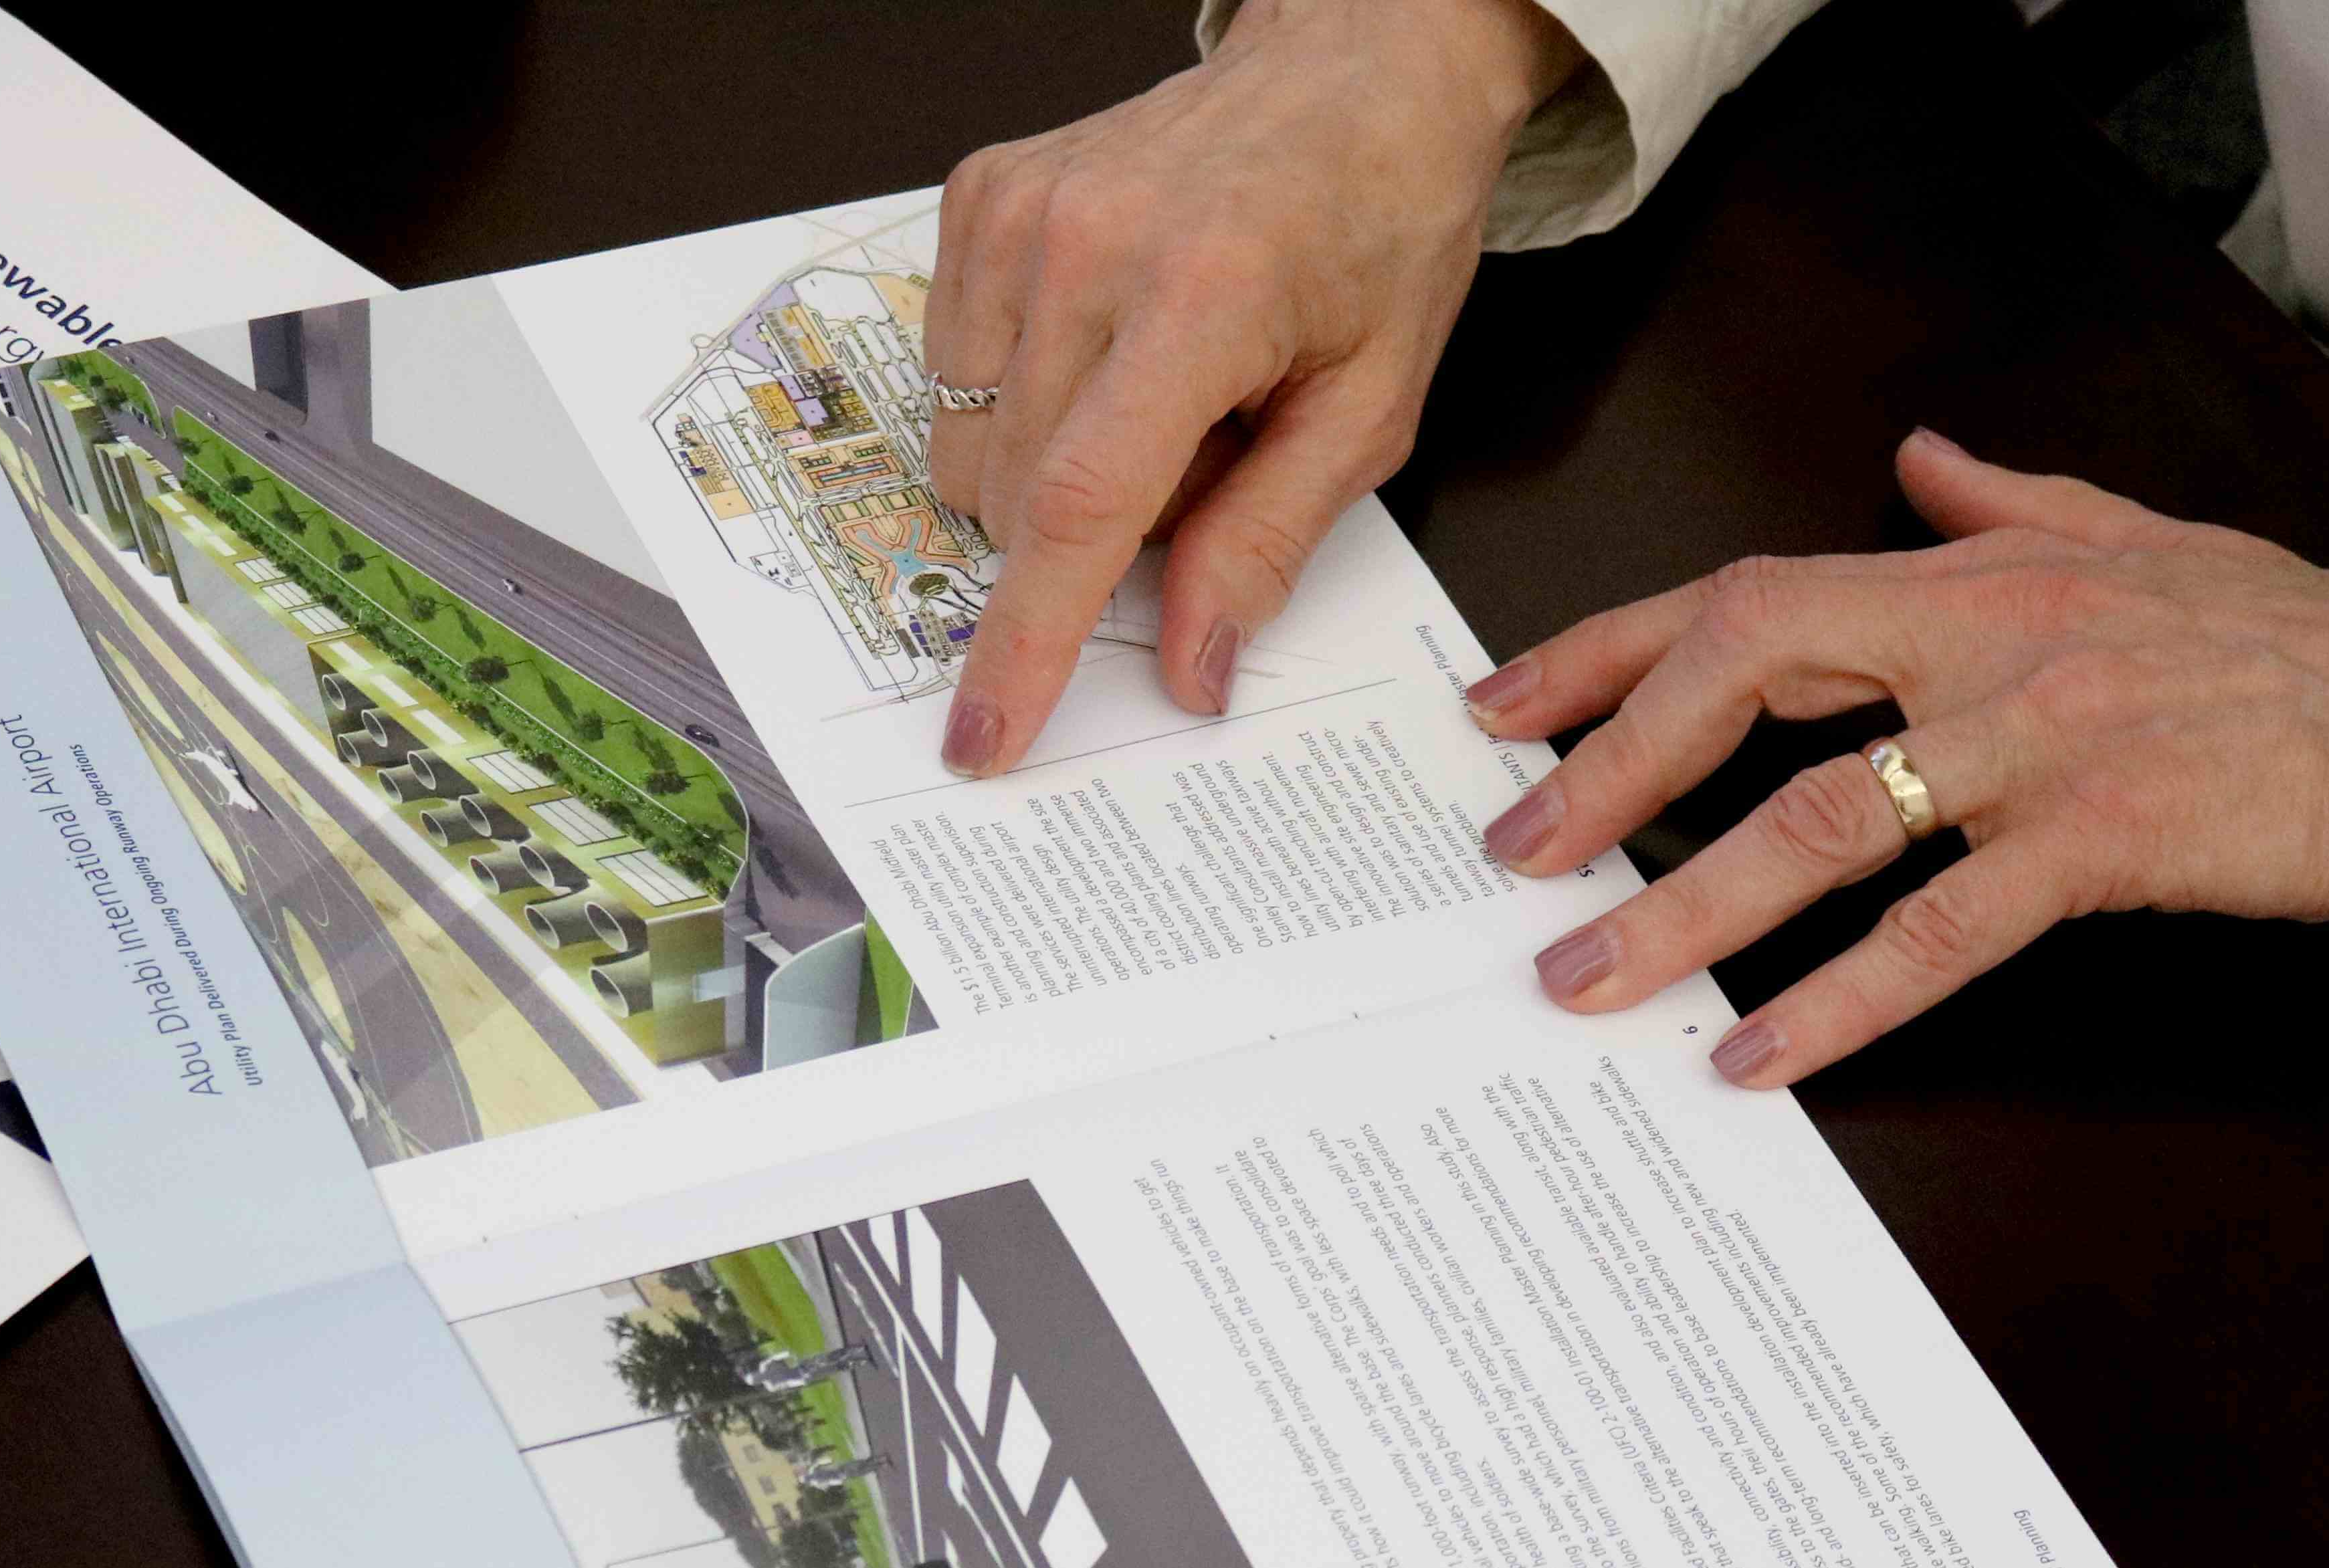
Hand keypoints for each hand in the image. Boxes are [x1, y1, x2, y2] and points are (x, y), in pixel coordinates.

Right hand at [927, 0, 1576, 773]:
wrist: (1353, 71)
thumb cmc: (1377, 225)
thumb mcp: (1369, 408)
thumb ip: (1266, 544)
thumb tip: (1187, 670)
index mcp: (1204, 296)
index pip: (1082, 509)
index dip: (1028, 643)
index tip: (986, 735)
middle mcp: (1090, 246)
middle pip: (1020, 499)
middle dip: (1093, 532)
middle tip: (1198, 457)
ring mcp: (1020, 214)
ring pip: (973, 449)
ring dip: (1053, 464)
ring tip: (1155, 388)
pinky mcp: (981, 197)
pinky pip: (952, 373)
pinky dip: (1022, 393)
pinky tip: (1104, 338)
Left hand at [1469, 431, 2328, 1082]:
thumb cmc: (2300, 648)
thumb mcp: (2149, 541)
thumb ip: (2015, 503)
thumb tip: (1920, 458)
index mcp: (1982, 571)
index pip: (1747, 593)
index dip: (1611, 649)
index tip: (1506, 709)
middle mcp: (1991, 637)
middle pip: (1748, 670)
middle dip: (1609, 763)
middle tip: (1513, 851)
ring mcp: (2044, 738)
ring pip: (1818, 818)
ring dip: (1683, 906)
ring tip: (1586, 978)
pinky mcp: (2104, 839)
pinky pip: (1936, 933)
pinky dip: (1834, 1003)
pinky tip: (1754, 1059)